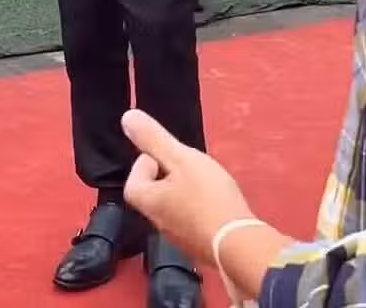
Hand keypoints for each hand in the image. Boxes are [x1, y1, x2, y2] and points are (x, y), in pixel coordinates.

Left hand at [122, 109, 252, 264]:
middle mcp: (160, 224)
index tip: (162, 154)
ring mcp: (181, 240)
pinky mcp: (201, 247)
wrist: (238, 243)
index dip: (143, 165)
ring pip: (173, 210)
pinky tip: (216, 202)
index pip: (133, 185)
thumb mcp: (181, 158)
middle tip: (185, 163)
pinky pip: (192, 223)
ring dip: (182, 193)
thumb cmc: (207, 197)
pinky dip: (198, 209)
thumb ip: (153, 138)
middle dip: (165, 177)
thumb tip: (127, 118)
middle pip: (153, 197)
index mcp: (150, 203)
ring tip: (203, 180)